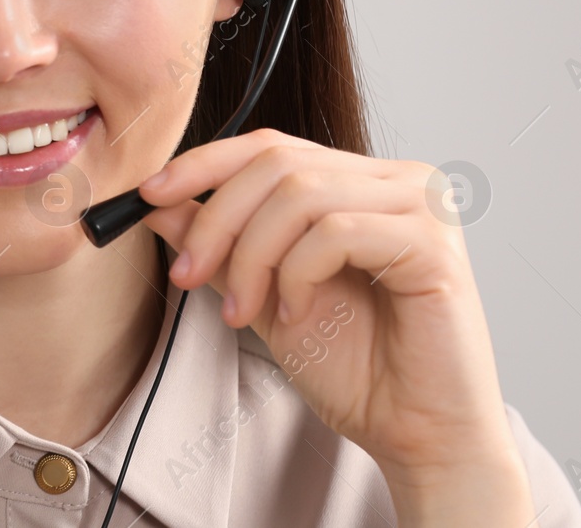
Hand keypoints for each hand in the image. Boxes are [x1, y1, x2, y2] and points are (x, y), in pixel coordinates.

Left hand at [136, 128, 533, 525]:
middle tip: (185, 274)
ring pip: (299, 193)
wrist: (417, 434)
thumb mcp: (263, 295)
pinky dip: (296, 274)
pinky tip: (293, 314)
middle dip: (216, 219)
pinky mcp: (433, 243)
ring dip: (251, 255)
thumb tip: (158, 203)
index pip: (269, 146)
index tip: (146, 197)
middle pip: (277, 162)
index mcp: (362, 181)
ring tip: (241, 310)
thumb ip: (220, 245)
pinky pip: (336, 232)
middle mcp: (399, 179)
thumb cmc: (356, 369)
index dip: (202, 165)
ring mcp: (424, 205)